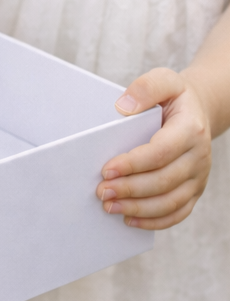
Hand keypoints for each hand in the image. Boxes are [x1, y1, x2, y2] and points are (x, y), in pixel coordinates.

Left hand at [97, 68, 211, 229]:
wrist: (199, 110)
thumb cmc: (174, 96)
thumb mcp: (164, 80)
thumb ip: (146, 88)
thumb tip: (123, 108)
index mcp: (190, 130)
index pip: (160, 152)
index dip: (133, 164)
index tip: (106, 169)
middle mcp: (199, 156)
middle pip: (164, 181)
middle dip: (130, 189)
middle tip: (101, 192)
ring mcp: (198, 176)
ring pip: (171, 201)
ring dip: (138, 208)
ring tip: (109, 207)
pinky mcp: (194, 190)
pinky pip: (178, 212)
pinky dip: (155, 220)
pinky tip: (129, 219)